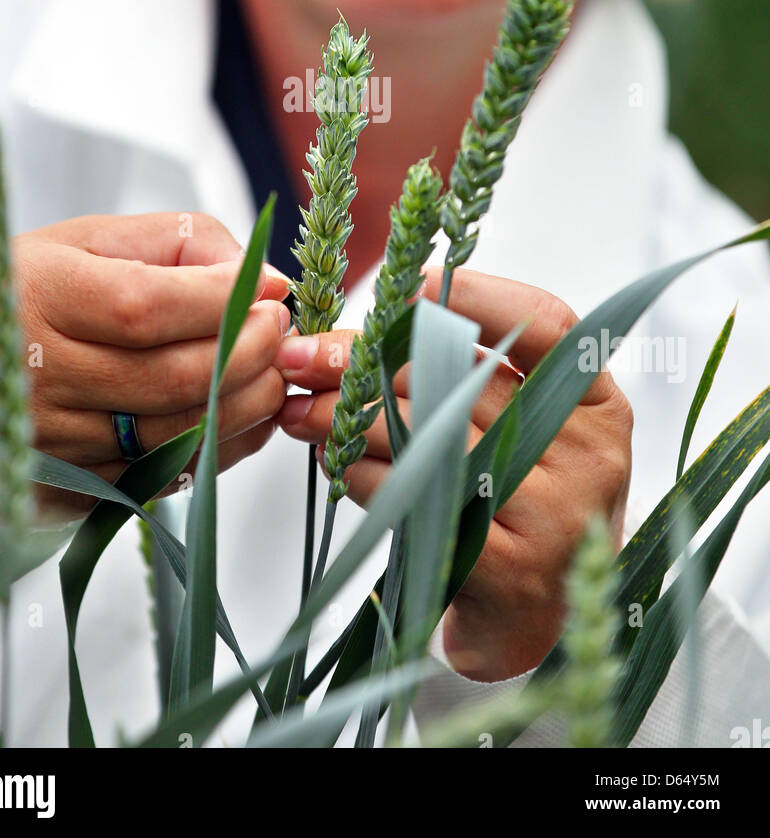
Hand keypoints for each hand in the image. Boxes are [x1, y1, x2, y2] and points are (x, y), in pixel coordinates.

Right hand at [0, 213, 290, 519]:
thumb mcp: (78, 242)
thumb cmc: (19, 300)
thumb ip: (172, 243)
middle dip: (252, 352)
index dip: (224, 302)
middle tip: (281, 330)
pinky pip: (167, 475)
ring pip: (179, 434)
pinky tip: (241, 412)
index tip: (270, 290)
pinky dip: (221, 445)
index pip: (147, 306)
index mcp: (39, 297)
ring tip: (273, 368)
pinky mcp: (72, 489)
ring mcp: (55, 443)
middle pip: (174, 378)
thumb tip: (259, 271)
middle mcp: (41, 375)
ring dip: (249, 402)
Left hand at [274, 264, 632, 680]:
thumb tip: (351, 328)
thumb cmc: (519, 500)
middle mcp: (588, 450)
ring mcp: (555, 509)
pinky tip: (334, 467)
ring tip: (298, 412)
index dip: (475, 293)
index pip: (544, 320)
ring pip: (427, 434)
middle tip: (301, 356)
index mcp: (599, 401)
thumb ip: (462, 373)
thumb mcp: (520, 428)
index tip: (407, 279)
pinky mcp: (510, 564)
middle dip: (365, 360)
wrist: (538, 619)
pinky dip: (363, 477)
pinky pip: (414, 497)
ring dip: (346, 419)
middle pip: (460, 377)